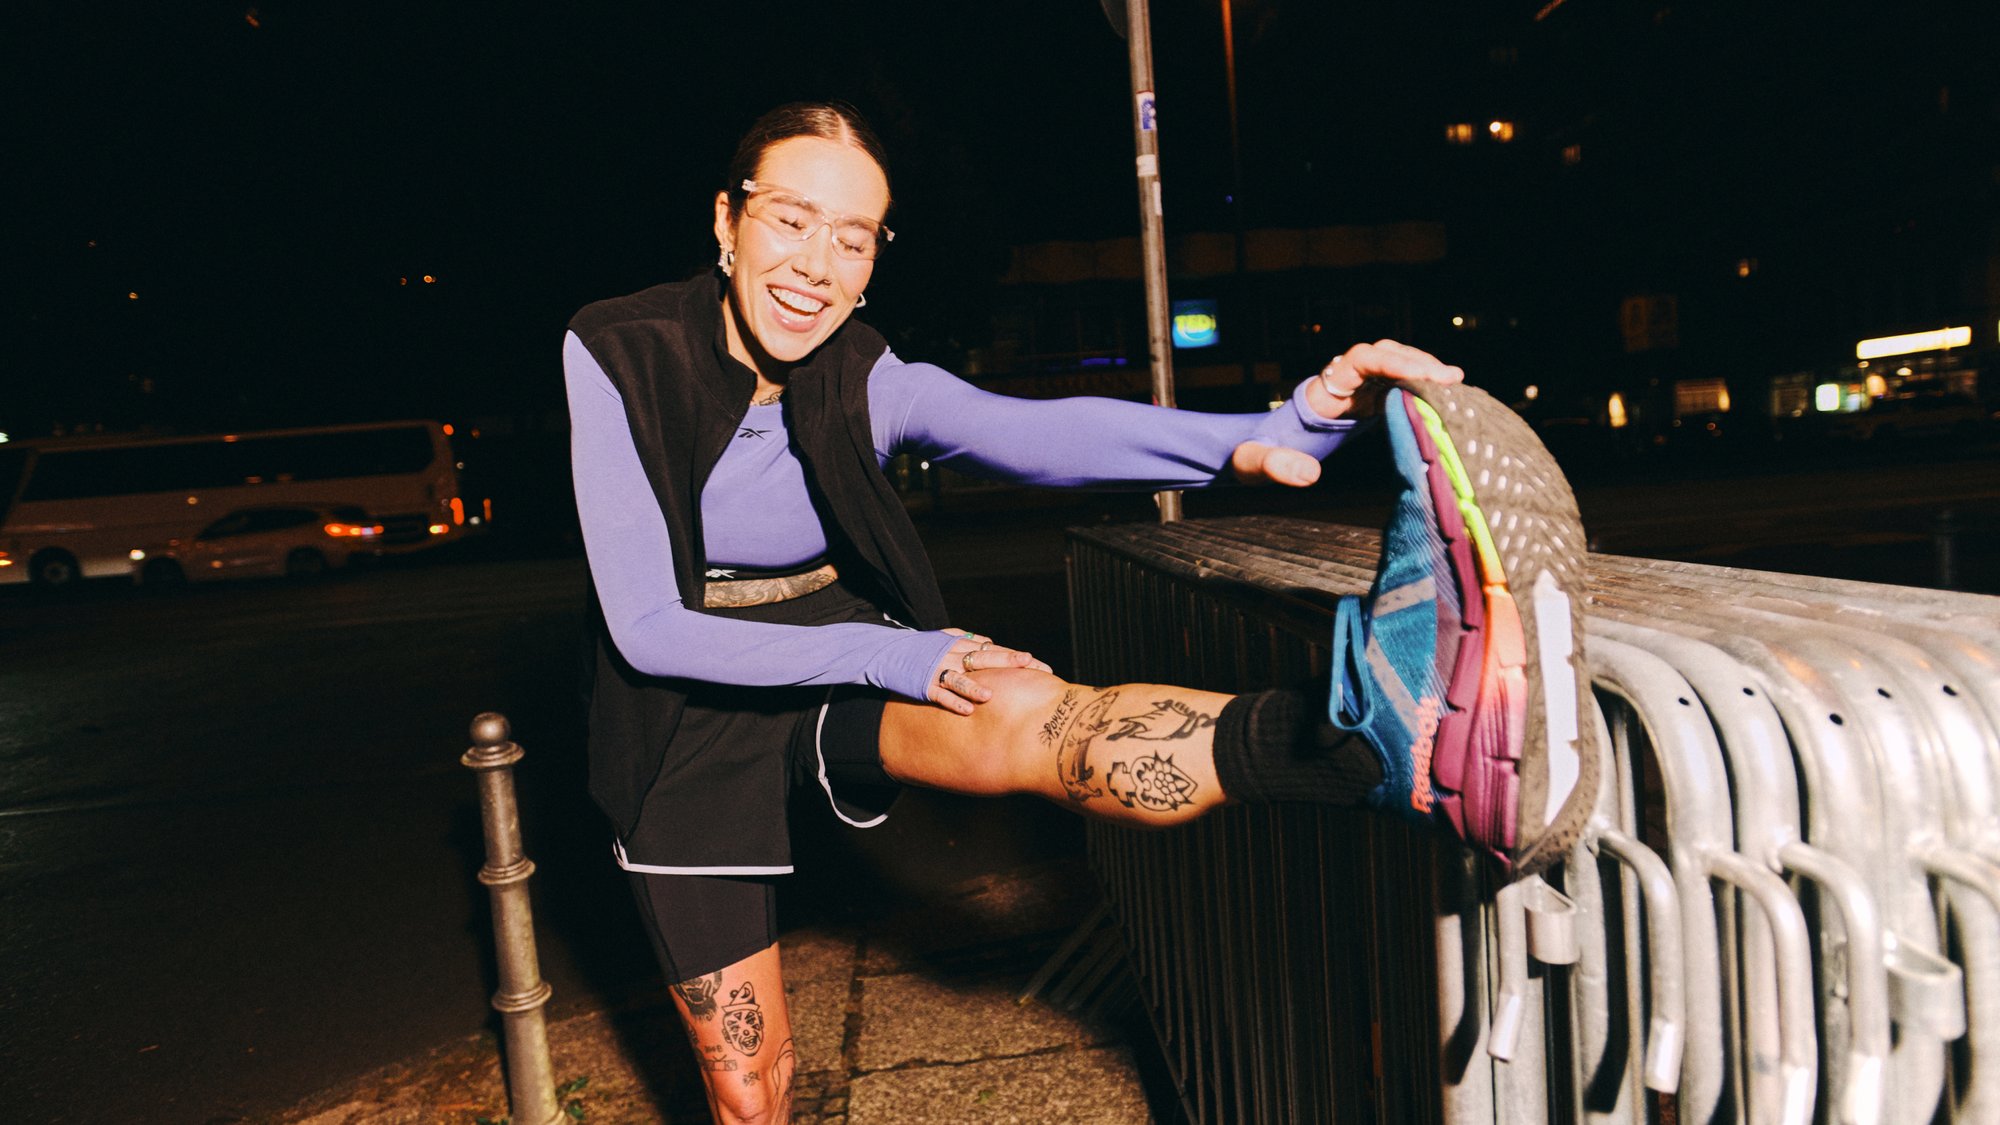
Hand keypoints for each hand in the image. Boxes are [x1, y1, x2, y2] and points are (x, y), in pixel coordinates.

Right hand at [928, 631, 1053, 714]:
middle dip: (1006, 661)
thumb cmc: (923, 647)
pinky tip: (968, 711)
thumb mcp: (946, 637)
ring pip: (959, 678)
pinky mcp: (924, 685)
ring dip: (975, 687)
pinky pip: (941, 694)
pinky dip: (953, 701)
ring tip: (992, 696)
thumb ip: (969, 639)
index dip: (1016, 656)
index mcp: (961, 644)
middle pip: (983, 658)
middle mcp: (952, 654)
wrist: (888, 652)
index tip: (1039, 664)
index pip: (994, 649)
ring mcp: (937, 670)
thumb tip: (991, 642)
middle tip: (1028, 665)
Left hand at [1232, 339, 1465, 488]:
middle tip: (1450, 379)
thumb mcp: (1254, 462)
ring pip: (1392, 368)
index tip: (1421, 375)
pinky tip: (1441, 399)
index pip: (1360, 360)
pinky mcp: (1363, 405)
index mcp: (1319, 391)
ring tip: (1454, 384)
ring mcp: (1353, 393)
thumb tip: (1308, 474)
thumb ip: (1274, 465)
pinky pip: (1394, 388)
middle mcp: (1339, 384)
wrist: (1250, 454)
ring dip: (1421, 371)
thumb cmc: (1251, 456)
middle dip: (1416, 362)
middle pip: (1383, 356)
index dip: (1392, 362)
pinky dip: (1418, 390)